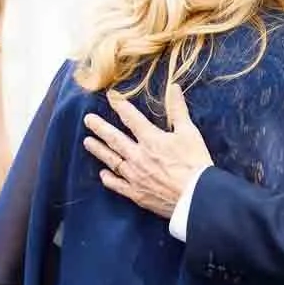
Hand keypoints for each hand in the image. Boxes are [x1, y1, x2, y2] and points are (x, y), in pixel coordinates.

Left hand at [82, 82, 213, 219]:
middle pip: (114, 139)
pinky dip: (109, 179)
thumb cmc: (195, 163)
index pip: (131, 118)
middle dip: (100, 127)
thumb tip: (174, 87)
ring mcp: (135, 176)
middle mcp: (138, 156)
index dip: (120, 106)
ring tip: (87, 142)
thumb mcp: (189, 132)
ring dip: (98, 150)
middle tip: (87, 119)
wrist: (196, 197)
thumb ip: (178, 110)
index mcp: (151, 139)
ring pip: (111, 160)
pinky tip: (103, 174)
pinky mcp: (137, 194)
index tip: (111, 97)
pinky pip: (118, 185)